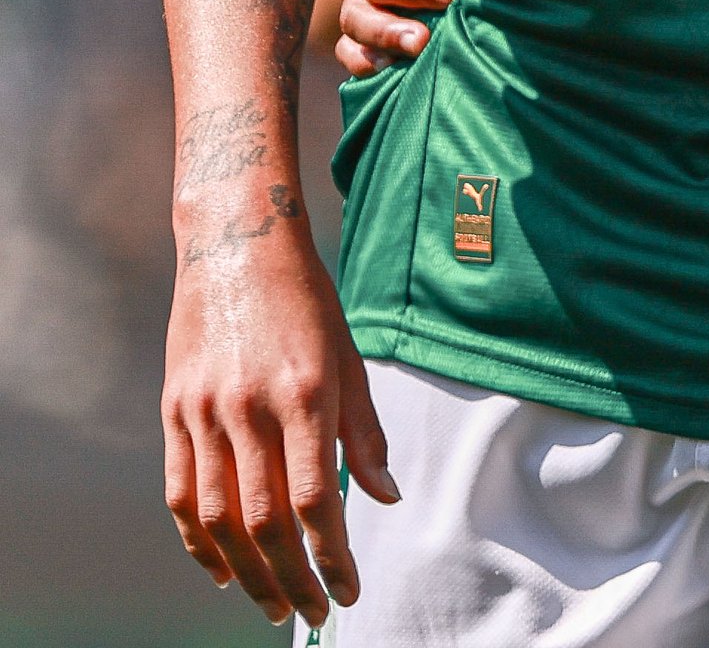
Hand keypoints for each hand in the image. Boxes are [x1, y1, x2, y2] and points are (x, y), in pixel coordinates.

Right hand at [163, 201, 393, 615]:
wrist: (238, 248)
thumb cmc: (308, 303)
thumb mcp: (350, 357)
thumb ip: (364, 431)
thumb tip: (384, 497)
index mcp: (305, 395)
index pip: (315, 500)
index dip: (331, 556)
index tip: (347, 590)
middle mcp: (250, 409)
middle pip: (264, 521)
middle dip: (290, 578)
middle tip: (311, 614)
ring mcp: (204, 413)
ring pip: (218, 517)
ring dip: (245, 572)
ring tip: (271, 605)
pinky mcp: (173, 412)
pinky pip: (181, 493)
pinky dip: (199, 540)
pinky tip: (222, 569)